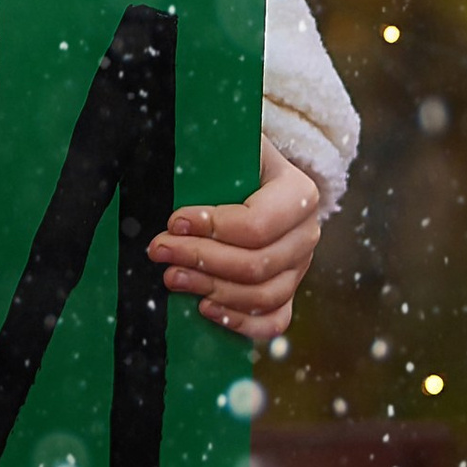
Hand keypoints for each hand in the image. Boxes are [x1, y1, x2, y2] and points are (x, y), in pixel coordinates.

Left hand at [148, 135, 324, 344]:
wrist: (258, 175)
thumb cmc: (237, 158)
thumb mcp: (232, 143)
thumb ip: (210, 151)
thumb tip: (174, 161)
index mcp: (299, 193)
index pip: (258, 224)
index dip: (212, 228)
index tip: (173, 221)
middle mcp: (306, 233)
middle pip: (256, 264)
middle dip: (200, 259)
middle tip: (160, 251)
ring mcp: (300, 266)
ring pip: (263, 295)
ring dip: (211, 290)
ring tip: (172, 277)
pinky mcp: (289, 291)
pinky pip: (274, 320)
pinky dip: (241, 322)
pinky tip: (204, 309)